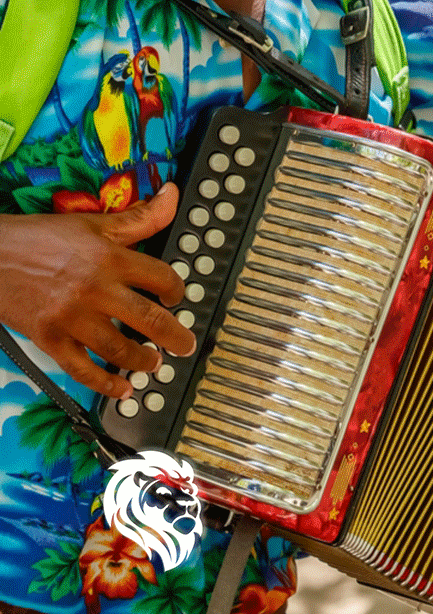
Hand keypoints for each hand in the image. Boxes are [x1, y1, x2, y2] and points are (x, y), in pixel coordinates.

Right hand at [0, 183, 195, 397]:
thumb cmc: (38, 239)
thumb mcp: (93, 223)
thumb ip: (138, 217)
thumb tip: (171, 196)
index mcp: (110, 258)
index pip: (162, 279)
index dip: (178, 290)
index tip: (178, 298)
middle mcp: (95, 289)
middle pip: (150, 320)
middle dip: (176, 337)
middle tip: (185, 345)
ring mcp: (72, 317)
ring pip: (120, 349)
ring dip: (145, 361)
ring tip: (155, 363)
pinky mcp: (49, 338)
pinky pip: (82, 369)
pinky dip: (105, 383)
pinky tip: (122, 389)